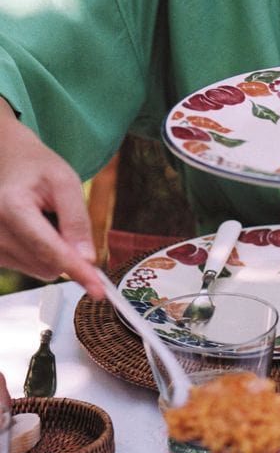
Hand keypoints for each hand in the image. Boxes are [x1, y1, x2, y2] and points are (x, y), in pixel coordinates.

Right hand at [0, 100, 104, 296]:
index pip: (50, 251)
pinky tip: (35, 230)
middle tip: (65, 221)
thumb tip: (86, 260)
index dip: (78, 272)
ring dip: (54, 252)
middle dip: (68, 252)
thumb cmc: (37, 167)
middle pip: (47, 265)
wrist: (9, 161)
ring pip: (40, 270)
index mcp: (11, 207)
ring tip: (45, 220)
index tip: (98, 291)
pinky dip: (41, 254)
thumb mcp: (66, 182)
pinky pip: (30, 267)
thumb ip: (77, 221)